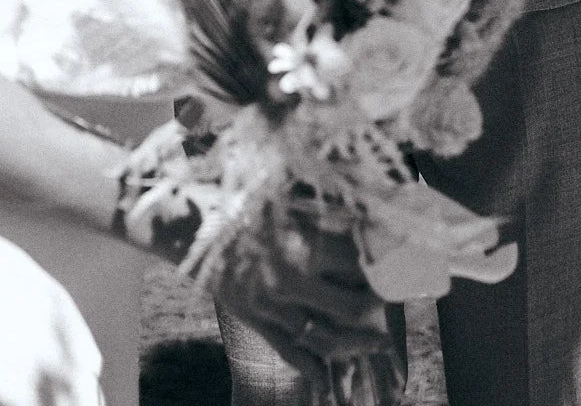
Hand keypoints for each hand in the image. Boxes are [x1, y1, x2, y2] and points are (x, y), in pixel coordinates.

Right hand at [216, 208, 391, 395]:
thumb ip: (321, 220)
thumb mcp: (284, 204)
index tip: (391, 264)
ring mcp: (273, 306)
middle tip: (390, 304)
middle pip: (351, 308)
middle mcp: (292, 281)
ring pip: (326, 337)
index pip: (357, 265)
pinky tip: (328, 375)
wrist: (189, 225)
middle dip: (376, 309)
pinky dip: (313, 368)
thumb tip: (361, 228)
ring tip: (378, 341)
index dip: (378, 266)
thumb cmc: (241, 204)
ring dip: (356, 343)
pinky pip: (291, 351)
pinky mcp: (255, 320)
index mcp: (301, 244)